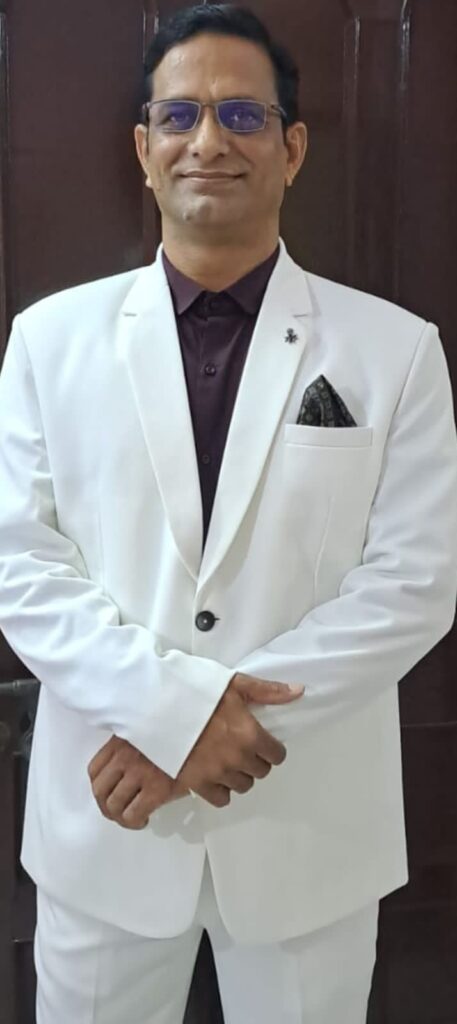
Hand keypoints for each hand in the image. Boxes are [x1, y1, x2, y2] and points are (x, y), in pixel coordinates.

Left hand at [88, 736, 188, 829]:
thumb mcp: (154, 729)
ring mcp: (138, 773)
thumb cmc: (184, 731)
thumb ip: (140, 742)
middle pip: (100, 790)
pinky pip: (133, 814)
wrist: (207, 732)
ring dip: (121, 818)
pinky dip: (134, 822)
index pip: (94, 769)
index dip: (99, 787)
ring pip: (114, 805)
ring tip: (133, 819)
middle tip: (118, 812)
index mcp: (122, 740)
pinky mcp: (155, 789)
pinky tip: (144, 820)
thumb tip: (137, 758)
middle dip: (107, 806)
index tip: (107, 793)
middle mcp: (125, 756)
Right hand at [177, 674, 303, 808]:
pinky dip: (221, 790)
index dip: (272, 749)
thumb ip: (268, 691)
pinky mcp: (198, 783)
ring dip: (240, 775)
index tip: (263, 743)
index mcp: (250, 733)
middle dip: (256, 761)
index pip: (276, 754)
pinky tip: (215, 776)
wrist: (158, 705)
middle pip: (261, 771)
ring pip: (243, 786)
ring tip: (228, 761)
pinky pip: (221, 798)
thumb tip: (298, 691)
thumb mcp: (234, 684)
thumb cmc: (196, 690)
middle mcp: (237, 757)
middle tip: (244, 749)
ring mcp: (217, 773)